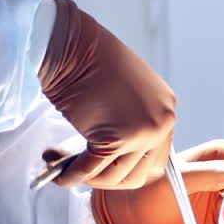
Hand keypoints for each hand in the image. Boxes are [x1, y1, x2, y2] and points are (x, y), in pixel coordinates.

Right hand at [38, 0, 174, 189]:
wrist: (72, 45)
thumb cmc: (91, 62)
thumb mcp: (128, 92)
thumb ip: (132, 120)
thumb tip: (118, 156)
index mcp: (166, 110)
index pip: (158, 158)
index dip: (129, 167)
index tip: (107, 167)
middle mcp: (161, 122)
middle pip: (141, 174)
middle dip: (110, 178)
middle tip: (85, 171)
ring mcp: (140, 132)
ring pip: (115, 177)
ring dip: (88, 178)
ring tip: (65, 166)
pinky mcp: (113, 139)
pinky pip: (90, 170)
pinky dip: (71, 176)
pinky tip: (57, 173)